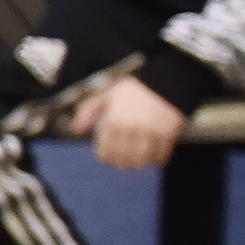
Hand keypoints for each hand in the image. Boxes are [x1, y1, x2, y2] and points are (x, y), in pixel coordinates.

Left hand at [66, 74, 186, 171]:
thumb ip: (88, 111)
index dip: (105, 158)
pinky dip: (157, 159)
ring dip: (138, 164)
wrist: (165, 79)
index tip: (107, 157)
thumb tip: (76, 130)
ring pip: (141, 161)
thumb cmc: (134, 88)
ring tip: (138, 162)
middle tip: (123, 161)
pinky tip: (154, 156)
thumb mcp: (106, 94)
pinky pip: (160, 156)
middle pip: (122, 159)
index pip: (105, 152)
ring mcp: (150, 132)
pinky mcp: (168, 134)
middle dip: (121, 163)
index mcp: (113, 120)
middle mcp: (130, 128)